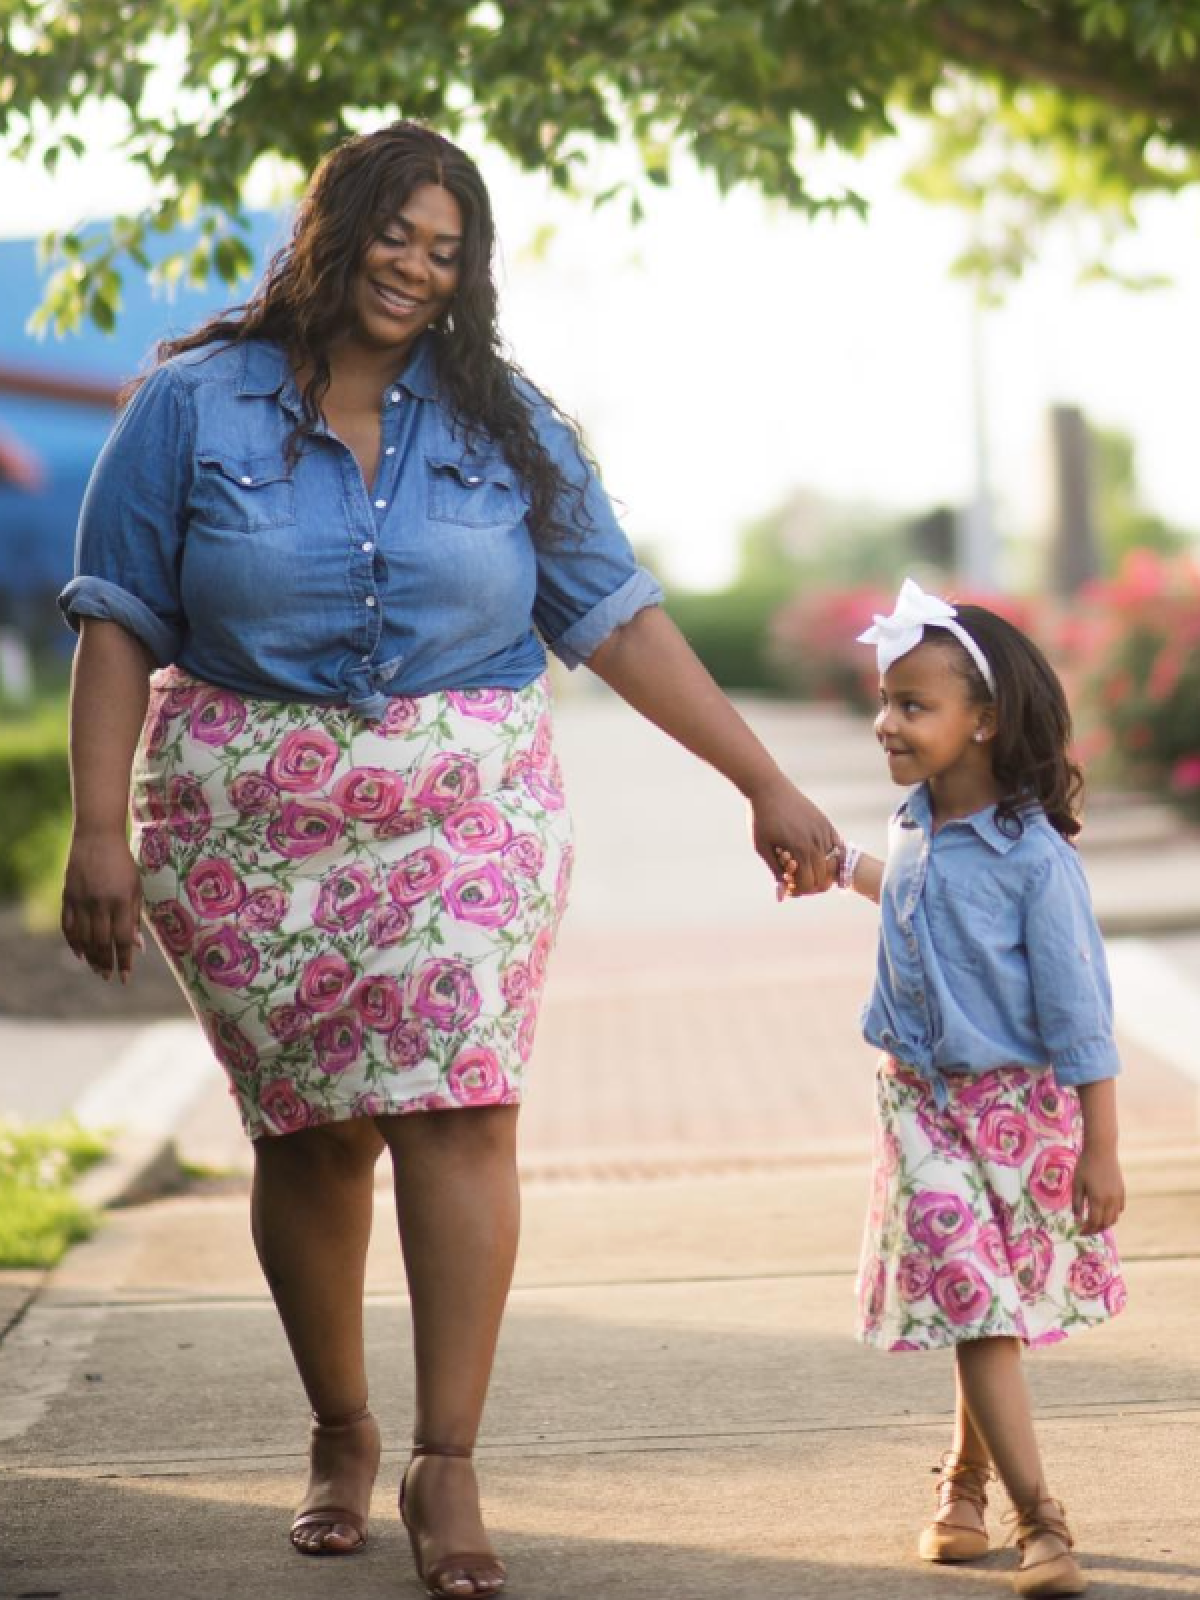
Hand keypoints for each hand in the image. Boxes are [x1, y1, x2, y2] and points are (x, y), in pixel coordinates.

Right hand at [62, 831, 144, 983]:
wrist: (97, 838)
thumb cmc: (123, 864)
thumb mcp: (136, 887)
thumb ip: (135, 917)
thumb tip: (137, 947)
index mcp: (122, 901)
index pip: (123, 939)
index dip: (124, 960)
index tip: (125, 977)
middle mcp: (100, 903)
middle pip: (101, 942)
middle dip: (106, 963)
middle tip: (108, 976)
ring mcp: (81, 900)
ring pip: (83, 938)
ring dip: (90, 957)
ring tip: (97, 970)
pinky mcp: (68, 896)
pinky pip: (67, 926)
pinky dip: (73, 942)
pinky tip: (80, 954)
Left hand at [747, 775, 839, 897]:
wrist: (768, 788)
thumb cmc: (761, 818)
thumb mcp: (762, 847)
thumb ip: (775, 871)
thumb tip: (782, 896)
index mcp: (799, 849)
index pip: (808, 883)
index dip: (798, 890)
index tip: (788, 886)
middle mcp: (815, 841)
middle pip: (821, 876)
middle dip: (809, 883)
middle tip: (795, 879)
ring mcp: (823, 831)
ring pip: (831, 863)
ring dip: (819, 870)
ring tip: (803, 867)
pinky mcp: (825, 822)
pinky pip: (837, 847)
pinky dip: (831, 856)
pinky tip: (818, 857)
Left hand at [1072, 1144, 1124, 1234]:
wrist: (1101, 1150)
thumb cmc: (1085, 1165)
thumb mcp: (1076, 1184)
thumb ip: (1077, 1202)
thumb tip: (1077, 1218)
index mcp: (1098, 1199)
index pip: (1094, 1222)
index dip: (1086, 1229)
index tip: (1079, 1231)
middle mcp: (1110, 1200)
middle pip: (1105, 1223)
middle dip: (1095, 1229)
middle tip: (1085, 1230)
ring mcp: (1118, 1196)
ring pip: (1114, 1218)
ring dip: (1105, 1223)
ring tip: (1094, 1223)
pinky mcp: (1122, 1191)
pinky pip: (1119, 1209)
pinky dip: (1112, 1214)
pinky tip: (1104, 1211)